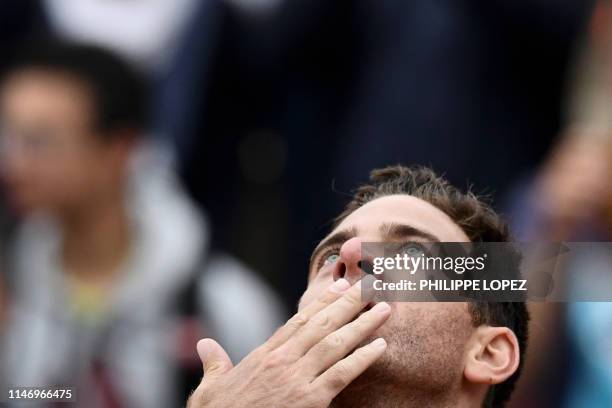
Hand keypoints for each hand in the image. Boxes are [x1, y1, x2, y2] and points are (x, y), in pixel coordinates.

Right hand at [186, 277, 389, 407]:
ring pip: (335, 343)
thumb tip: (205, 345)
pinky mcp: (310, 400)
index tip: (339, 286)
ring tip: (383, 309)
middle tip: (369, 286)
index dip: (322, 302)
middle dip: (348, 303)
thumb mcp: (210, 388)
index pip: (299, 321)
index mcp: (264, 355)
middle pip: (321, 324)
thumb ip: (214, 363)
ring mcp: (298, 379)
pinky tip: (380, 346)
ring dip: (362, 324)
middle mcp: (283, 361)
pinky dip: (362, 359)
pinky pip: (341, 374)